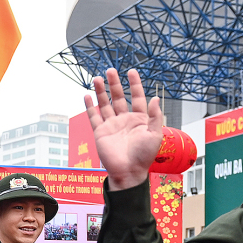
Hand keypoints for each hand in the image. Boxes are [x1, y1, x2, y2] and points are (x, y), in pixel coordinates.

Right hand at [84, 68, 163, 190]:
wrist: (129, 172)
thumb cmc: (144, 156)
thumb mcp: (155, 135)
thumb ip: (155, 116)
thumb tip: (154, 98)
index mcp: (139, 120)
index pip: (136, 97)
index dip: (134, 84)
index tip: (131, 71)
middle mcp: (124, 120)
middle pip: (118, 97)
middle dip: (114, 83)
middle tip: (110, 70)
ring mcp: (111, 125)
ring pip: (105, 104)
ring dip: (101, 91)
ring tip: (97, 78)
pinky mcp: (100, 132)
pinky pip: (94, 116)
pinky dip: (90, 106)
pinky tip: (87, 95)